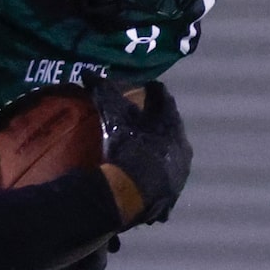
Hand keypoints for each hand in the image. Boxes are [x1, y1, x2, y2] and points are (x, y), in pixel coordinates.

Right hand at [94, 76, 190, 224]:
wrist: (131, 194)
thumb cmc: (126, 147)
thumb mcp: (112, 115)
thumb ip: (103, 92)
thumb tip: (88, 73)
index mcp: (171, 123)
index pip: (165, 99)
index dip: (153, 91)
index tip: (145, 88)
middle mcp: (182, 146)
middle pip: (170, 128)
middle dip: (157, 122)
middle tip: (141, 118)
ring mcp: (178, 173)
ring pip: (169, 155)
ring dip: (157, 150)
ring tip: (141, 148)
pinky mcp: (171, 195)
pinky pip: (162, 179)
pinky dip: (153, 174)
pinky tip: (141, 176)